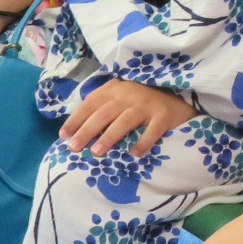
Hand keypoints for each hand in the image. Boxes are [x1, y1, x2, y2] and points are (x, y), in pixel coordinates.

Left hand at [60, 78, 196, 158]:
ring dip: (109, 136)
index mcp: (115, 89)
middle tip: (74, 148)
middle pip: (104, 113)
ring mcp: (148, 104)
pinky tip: (134, 154)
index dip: (76, 118)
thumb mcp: (120, 97)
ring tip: (96, 152)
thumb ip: (102, 107)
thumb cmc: (142, 101)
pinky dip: (143, 141)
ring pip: (124, 120)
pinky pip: (153, 129)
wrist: (179, 95)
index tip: (63, 136)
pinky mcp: (164, 115)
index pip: (91, 102)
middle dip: (87, 131)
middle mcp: (129, 94)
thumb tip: (76, 128)